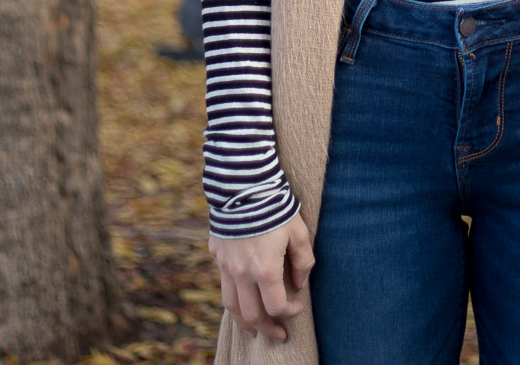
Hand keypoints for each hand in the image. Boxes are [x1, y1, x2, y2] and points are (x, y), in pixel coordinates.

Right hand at [209, 215, 314, 343]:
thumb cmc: (276, 206)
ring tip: (254, 330)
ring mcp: (226, 265)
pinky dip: (233, 298)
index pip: (275, 306)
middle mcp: (242, 273)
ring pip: (231, 306)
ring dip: (244, 321)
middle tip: (278, 335)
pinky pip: (223, 284)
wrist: (244, 183)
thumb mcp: (299, 231)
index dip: (289, 312)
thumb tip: (299, 284)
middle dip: (267, 329)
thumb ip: (303, 261)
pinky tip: (240, 299)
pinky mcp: (216, 254)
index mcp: (265, 269)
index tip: (298, 307)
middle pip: (252, 315)